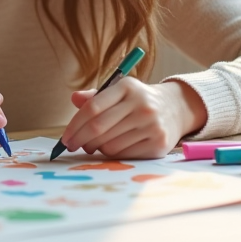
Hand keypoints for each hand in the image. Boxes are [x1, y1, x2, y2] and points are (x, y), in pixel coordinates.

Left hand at [57, 79, 206, 158]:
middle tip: (72, 145)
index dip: (75, 125)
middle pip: (98, 128)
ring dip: (96, 148)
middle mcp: (141, 104)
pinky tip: (111, 148)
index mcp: (127, 87)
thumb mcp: (119, 92)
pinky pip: (124, 154)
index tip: (65, 138)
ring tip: (94, 145)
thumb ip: (95, 97)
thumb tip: (74, 99)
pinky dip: (112, 154)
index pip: (93, 108)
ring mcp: (151, 125)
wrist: (175, 108)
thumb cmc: (137, 101)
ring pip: (109, 144)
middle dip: (80, 140)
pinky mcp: (158, 143)